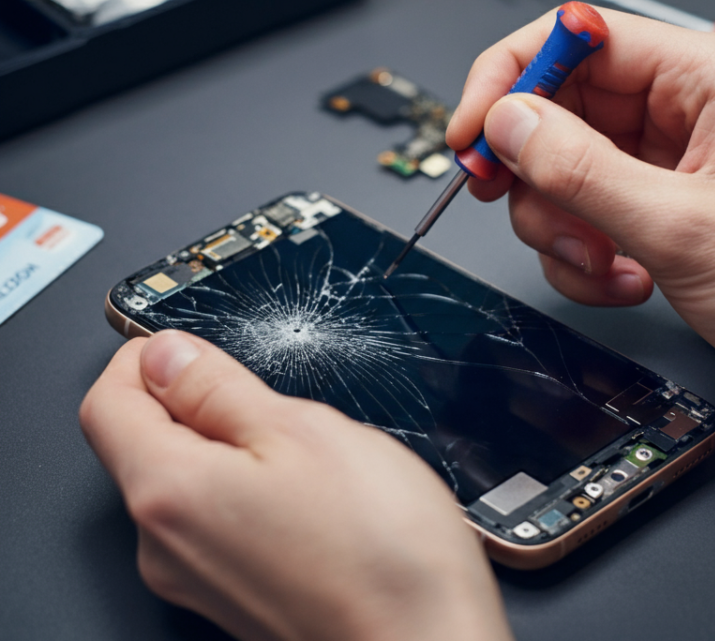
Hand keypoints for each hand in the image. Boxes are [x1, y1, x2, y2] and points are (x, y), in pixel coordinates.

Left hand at [80, 331, 512, 640]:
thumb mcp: (302, 430)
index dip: (144, 357)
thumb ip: (217, 388)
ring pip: (190, 481)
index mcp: (169, 492)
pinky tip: (317, 498)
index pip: (108, 403)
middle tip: (276, 401)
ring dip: (235, 447)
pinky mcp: (233, 595)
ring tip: (312, 457)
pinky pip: (219, 520)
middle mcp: (164, 545)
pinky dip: (252, 489)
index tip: (189, 345)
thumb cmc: (380, 553)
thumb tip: (167, 355)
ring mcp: (197, 578)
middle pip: (146, 443)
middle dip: (200, 402)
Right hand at [447, 8, 714, 464]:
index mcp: (709, 77)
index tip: (473, 133)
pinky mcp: (667, 206)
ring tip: (602, 263)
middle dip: (541, 176)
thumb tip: (507, 122)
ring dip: (566, 226)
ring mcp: (675, 160)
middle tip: (535, 217)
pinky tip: (625, 280)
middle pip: (564, 110)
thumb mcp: (678, 225)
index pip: (578, 39)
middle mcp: (690, 108)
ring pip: (569, 170)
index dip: (511, 79)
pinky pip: (592, 213)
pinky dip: (589, 254)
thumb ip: (578, 167)